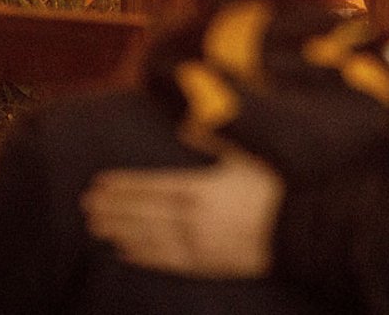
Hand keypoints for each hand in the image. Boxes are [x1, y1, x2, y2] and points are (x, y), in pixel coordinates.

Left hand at [82, 151, 283, 278]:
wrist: (302, 229)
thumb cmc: (276, 186)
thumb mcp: (246, 155)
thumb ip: (214, 140)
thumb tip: (187, 125)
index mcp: (199, 188)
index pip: (149, 187)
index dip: (122, 186)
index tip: (99, 184)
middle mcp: (192, 219)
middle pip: (142, 213)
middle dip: (113, 209)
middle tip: (87, 206)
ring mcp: (198, 244)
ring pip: (149, 238)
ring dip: (120, 232)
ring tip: (97, 227)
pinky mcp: (208, 264)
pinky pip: (168, 261)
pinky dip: (144, 256)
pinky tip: (125, 253)